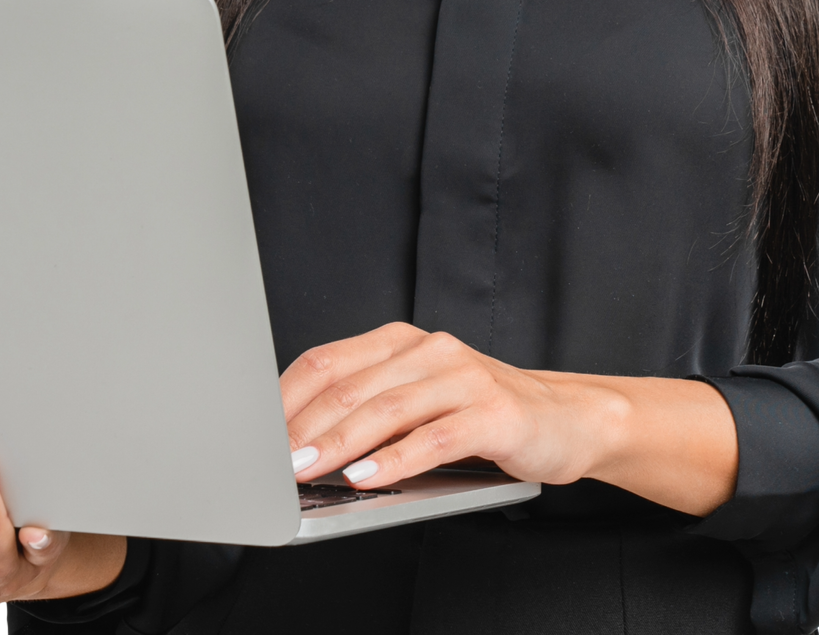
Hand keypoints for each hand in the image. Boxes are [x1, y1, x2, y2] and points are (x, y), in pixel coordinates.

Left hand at [279, 322, 739, 517]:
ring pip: (387, 409)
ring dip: (340, 443)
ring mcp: (462, 377)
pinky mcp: (492, 412)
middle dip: (304, 427)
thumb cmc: (481, 416)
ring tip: (308, 471)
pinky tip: (368, 476)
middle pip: (350, 386)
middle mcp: (430, 350)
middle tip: (272, 463)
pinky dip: (396, 459)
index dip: (285, 399)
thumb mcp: (418, 404)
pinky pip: (435, 436)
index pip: (326, 362)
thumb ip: (368, 413)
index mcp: (400, 342)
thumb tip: (299, 448)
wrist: (566, 420)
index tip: (252, 435)